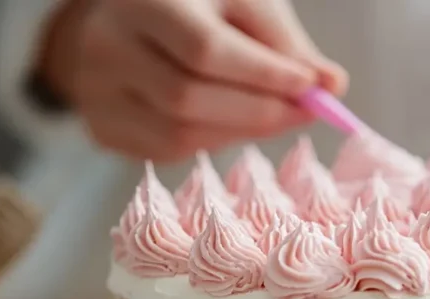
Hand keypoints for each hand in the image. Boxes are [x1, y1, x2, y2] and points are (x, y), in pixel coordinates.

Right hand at [38, 0, 346, 161]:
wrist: (116, 20)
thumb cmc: (192, 5)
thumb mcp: (237, 1)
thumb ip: (283, 41)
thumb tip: (332, 87)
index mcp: (142, 1)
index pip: (202, 49)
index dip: (261, 75)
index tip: (310, 88)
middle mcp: (106, 46)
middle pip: (187, 98)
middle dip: (258, 110)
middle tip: (305, 111)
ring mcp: (97, 94)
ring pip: (179, 134)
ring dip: (241, 131)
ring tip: (276, 115)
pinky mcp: (102, 130)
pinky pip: (168, 152)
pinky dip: (214, 142)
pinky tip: (234, 123)